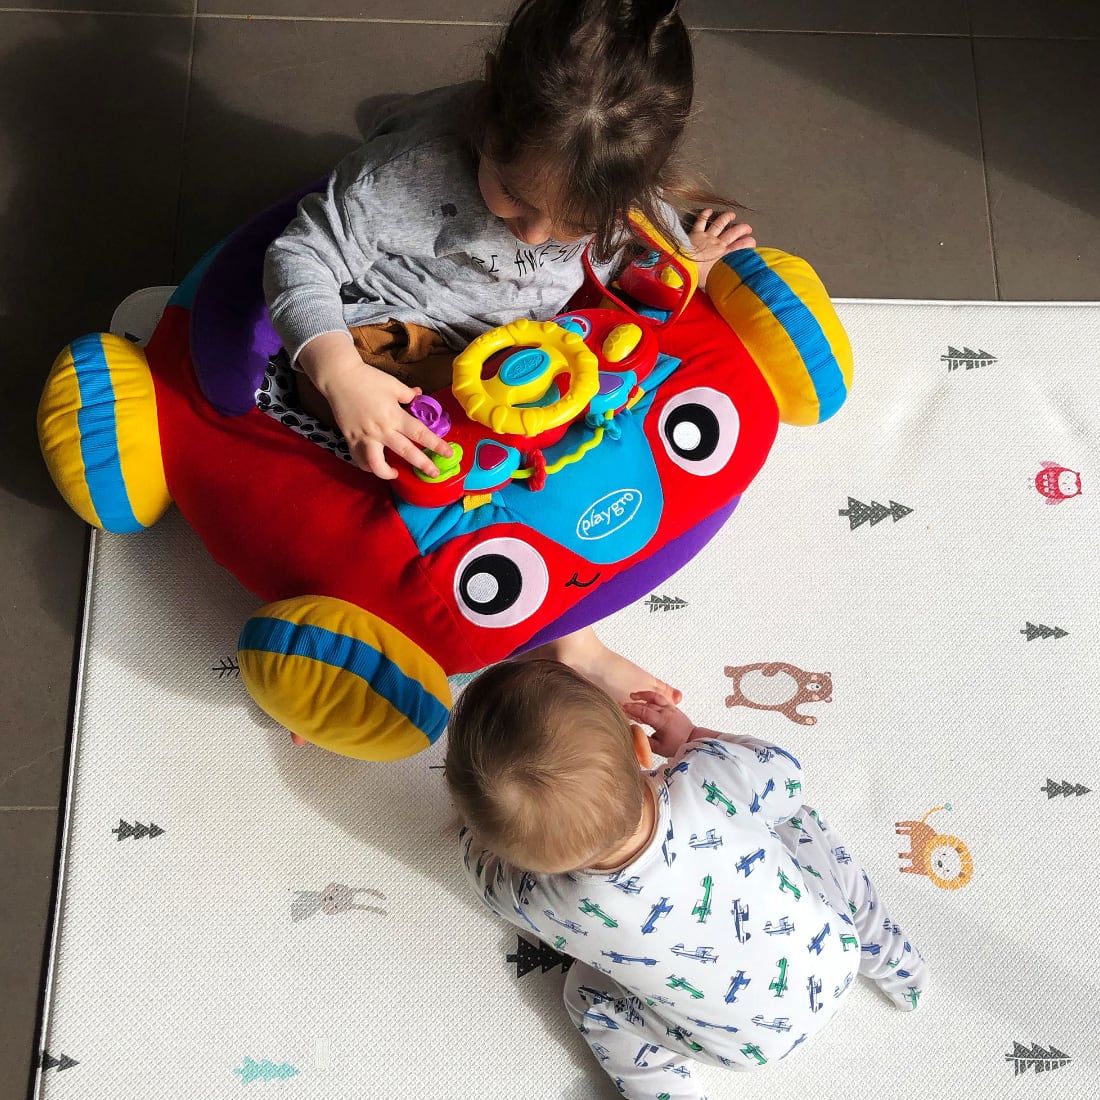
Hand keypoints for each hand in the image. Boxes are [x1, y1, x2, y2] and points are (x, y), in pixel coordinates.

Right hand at [298, 333, 451, 479]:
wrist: (339, 377)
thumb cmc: (368, 378)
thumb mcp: (393, 384)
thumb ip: (408, 394)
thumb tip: (418, 395)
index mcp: (394, 416)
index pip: (420, 433)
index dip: (436, 445)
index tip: (448, 453)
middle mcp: (381, 430)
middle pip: (406, 452)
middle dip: (423, 465)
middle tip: (434, 473)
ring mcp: (365, 437)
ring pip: (377, 464)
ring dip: (388, 473)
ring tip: (396, 474)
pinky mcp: (350, 439)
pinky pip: (359, 459)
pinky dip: (367, 466)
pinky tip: (374, 466)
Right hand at [621, 689, 695, 758]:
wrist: (694, 740)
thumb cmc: (678, 745)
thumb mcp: (659, 748)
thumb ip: (644, 741)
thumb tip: (632, 735)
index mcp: (663, 721)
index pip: (644, 712)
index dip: (632, 709)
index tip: (622, 708)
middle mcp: (667, 712)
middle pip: (648, 703)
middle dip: (634, 703)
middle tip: (622, 704)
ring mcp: (671, 708)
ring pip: (656, 697)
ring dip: (643, 695)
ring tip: (633, 695)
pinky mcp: (673, 708)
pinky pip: (661, 699)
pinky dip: (651, 697)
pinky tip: (645, 699)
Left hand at [687, 209, 755, 285]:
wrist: (684, 266)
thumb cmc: (697, 277)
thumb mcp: (712, 283)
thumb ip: (719, 284)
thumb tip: (725, 293)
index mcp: (724, 256)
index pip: (740, 247)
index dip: (749, 243)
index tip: (753, 241)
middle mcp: (718, 244)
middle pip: (733, 233)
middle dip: (743, 229)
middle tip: (748, 227)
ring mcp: (707, 237)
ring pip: (720, 224)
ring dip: (727, 218)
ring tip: (732, 215)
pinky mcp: (696, 233)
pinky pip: (701, 221)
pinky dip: (705, 214)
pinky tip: (709, 210)